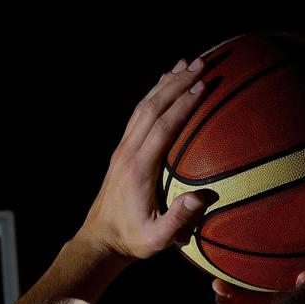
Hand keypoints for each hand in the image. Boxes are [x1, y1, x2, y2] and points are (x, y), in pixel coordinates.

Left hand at [75, 56, 216, 260]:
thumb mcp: (157, 238)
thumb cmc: (133, 240)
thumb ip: (179, 219)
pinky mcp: (122, 150)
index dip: (183, 105)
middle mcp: (128, 153)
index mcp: (138, 169)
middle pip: (152, 108)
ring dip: (165, 84)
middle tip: (202, 63)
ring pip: (143, 107)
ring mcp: (123, 149)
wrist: (100, 240)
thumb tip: (204, 197)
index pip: (162, 128)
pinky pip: (139, 116)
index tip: (204, 86)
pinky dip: (154, 96)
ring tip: (187, 63)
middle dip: (177, 84)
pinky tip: (167, 84)